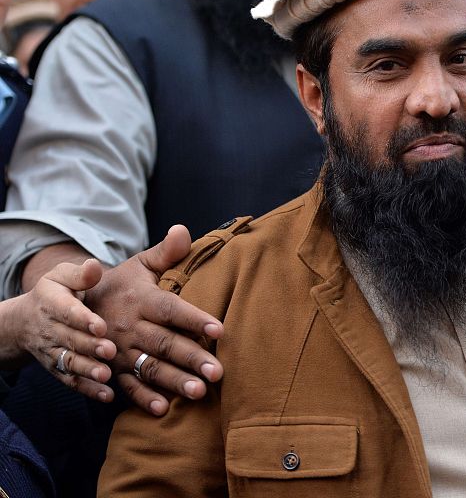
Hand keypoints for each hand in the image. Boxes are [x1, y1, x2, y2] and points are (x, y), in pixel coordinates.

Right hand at [0, 259, 116, 401]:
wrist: (25, 320)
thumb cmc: (55, 292)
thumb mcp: (61, 276)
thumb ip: (79, 274)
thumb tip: (94, 266)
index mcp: (52, 303)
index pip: (66, 311)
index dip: (82, 318)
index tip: (100, 325)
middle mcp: (50, 329)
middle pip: (70, 339)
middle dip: (89, 346)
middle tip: (110, 350)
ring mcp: (53, 351)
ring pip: (69, 362)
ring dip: (87, 370)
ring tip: (106, 374)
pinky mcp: (57, 368)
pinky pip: (70, 380)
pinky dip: (87, 389)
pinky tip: (107, 395)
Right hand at [84, 225, 223, 415]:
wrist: (71, 309)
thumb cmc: (119, 285)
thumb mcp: (137, 265)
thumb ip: (164, 252)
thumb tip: (184, 230)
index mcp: (140, 300)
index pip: (171, 309)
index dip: (194, 318)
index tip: (220, 329)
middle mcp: (129, 328)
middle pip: (165, 343)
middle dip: (192, 358)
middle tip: (218, 372)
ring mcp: (119, 352)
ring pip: (149, 369)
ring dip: (174, 382)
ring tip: (199, 392)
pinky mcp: (111, 370)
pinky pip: (126, 387)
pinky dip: (142, 400)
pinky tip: (163, 410)